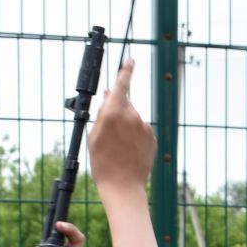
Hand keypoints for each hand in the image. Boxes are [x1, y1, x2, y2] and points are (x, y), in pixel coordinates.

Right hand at [87, 59, 155, 199]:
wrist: (123, 186)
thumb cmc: (103, 162)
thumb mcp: (94, 135)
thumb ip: (103, 111)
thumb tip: (110, 93)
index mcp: (114, 113)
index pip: (122, 85)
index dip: (126, 71)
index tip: (130, 60)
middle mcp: (132, 116)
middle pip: (125, 103)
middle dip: (118, 109)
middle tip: (109, 131)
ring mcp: (144, 127)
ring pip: (133, 118)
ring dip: (126, 125)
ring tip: (118, 147)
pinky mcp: (152, 137)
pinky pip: (142, 130)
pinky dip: (135, 135)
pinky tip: (129, 150)